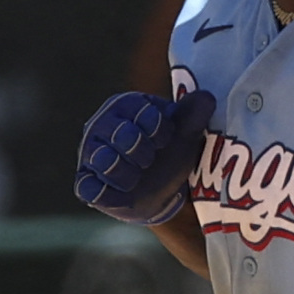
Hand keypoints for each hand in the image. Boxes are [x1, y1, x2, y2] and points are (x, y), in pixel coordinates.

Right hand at [72, 87, 216, 223]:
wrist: (159, 191)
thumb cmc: (168, 152)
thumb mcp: (185, 133)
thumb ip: (195, 113)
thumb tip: (207, 97)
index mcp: (126, 105)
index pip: (142, 113)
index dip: (160, 131)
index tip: (165, 140)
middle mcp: (102, 125)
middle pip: (123, 136)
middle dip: (143, 152)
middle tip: (149, 161)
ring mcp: (91, 153)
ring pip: (104, 160)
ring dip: (128, 174)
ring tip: (136, 178)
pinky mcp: (86, 181)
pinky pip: (87, 187)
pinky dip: (105, 194)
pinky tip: (121, 196)